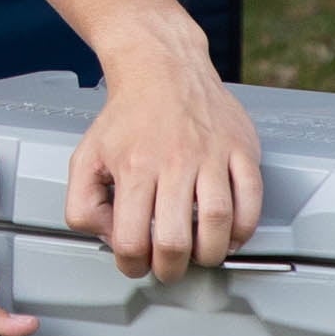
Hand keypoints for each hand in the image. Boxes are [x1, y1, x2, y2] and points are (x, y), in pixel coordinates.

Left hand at [66, 29, 262, 280]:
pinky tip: (230, 234)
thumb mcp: (85, 157)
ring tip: (200, 254)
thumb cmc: (127, 116)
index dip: (132, 265)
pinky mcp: (240, 149)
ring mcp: (211, 155)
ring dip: (210, 253)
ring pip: (219, 224)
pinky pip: (252, 200)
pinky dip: (245, 228)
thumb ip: (82, 203)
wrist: (161, 67)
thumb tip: (108, 237)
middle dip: (171, 268)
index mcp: (133, 168)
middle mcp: (173, 162)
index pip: (132, 240)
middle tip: (170, 268)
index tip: (136, 264)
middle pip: (177, 241)